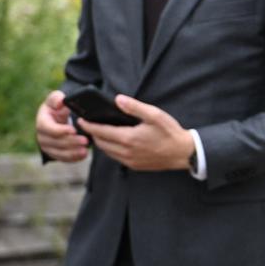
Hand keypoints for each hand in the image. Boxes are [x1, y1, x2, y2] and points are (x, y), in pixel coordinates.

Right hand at [35, 90, 88, 161]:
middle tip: (85, 140)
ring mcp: (47, 146)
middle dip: (70, 142)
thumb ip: (57, 98)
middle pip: (55, 141)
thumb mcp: (56, 99)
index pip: (48, 128)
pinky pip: (62, 158)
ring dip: (72, 152)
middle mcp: (42, 136)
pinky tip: (83, 155)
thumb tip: (60, 101)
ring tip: (85, 150)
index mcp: (42, 121)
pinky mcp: (54, 153)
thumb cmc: (57, 107)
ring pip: (58, 152)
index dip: (60, 130)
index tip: (73, 130)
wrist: (57, 118)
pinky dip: (73, 158)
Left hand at [77, 95, 193, 171]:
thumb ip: (135, 107)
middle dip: (93, 134)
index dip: (89, 125)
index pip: (101, 131)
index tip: (81, 119)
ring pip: (107, 152)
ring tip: (100, 133)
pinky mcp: (135, 166)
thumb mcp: (155, 115)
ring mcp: (130, 160)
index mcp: (128, 138)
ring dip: (101, 142)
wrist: (183, 153)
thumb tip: (118, 99)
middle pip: (100, 143)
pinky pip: (116, 157)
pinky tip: (115, 142)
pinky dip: (111, 150)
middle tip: (89, 125)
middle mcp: (126, 152)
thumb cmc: (170, 132)